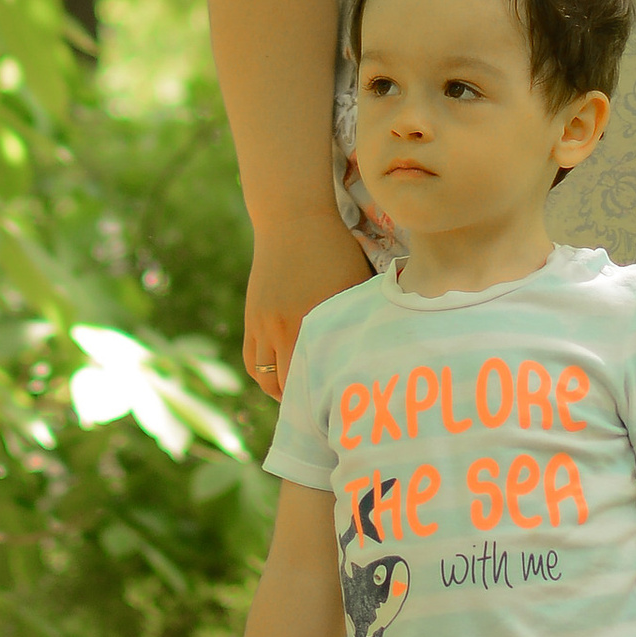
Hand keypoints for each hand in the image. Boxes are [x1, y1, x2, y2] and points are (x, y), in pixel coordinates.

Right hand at [242, 204, 372, 397]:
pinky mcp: (251, 318)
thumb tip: (384, 354)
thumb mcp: (355, 286)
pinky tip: (283, 377)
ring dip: (282, 392)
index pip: (316, 379)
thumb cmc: (335, 251)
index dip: (327, 402)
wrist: (292, 219)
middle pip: (287, 386)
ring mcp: (262, 325)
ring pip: (265, 377)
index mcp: (312, 323)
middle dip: (305, 404)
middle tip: (326, 417)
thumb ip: (361, 321)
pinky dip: (265, 374)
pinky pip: (253, 360)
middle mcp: (283, 328)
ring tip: (304, 399)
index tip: (343, 416)